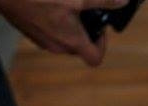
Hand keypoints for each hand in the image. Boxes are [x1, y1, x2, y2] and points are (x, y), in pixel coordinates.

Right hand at [0, 0, 127, 66]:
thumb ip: (103, 0)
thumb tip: (122, 1)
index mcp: (71, 42)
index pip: (95, 58)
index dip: (103, 44)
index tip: (101, 27)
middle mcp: (55, 45)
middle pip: (78, 46)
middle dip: (85, 29)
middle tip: (84, 9)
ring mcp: (39, 38)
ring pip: (61, 36)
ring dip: (67, 21)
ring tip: (65, 2)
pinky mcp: (25, 26)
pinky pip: (45, 27)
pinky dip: (50, 16)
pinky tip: (46, 0)